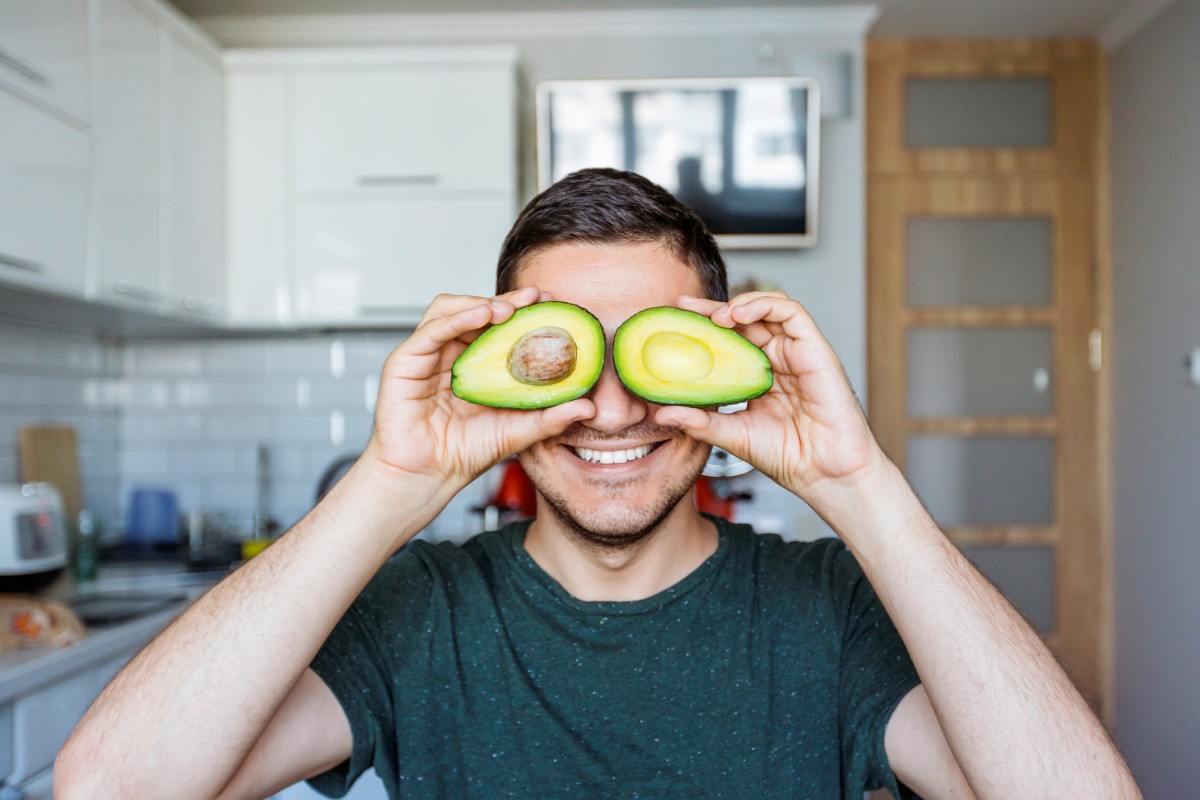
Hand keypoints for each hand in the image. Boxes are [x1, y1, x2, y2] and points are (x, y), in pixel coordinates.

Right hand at [363, 286, 594, 498]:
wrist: (426, 478)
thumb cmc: (463, 453)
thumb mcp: (518, 431)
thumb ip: (551, 417)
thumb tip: (589, 407)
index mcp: (474, 364)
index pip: (498, 325)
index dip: (524, 310)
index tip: (553, 304)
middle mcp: (449, 353)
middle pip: (476, 309)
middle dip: (508, 300)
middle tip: (537, 297)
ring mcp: (426, 355)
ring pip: (450, 309)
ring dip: (481, 302)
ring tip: (509, 309)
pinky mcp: (404, 362)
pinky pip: (431, 330)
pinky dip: (457, 317)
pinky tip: (482, 315)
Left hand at [655, 291, 887, 506]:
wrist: (825, 476)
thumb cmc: (788, 457)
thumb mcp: (733, 436)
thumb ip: (700, 421)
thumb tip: (662, 414)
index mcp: (759, 376)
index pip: (729, 339)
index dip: (703, 326)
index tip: (675, 320)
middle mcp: (778, 360)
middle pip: (745, 319)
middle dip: (713, 308)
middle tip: (684, 306)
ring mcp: (797, 353)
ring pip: (769, 307)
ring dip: (739, 303)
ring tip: (715, 316)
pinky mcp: (816, 351)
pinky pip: (792, 313)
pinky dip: (765, 305)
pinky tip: (740, 313)